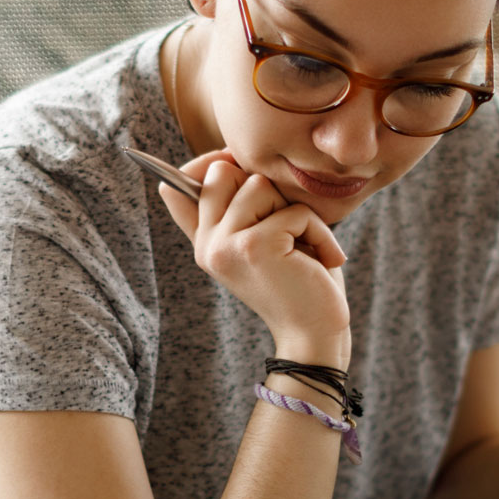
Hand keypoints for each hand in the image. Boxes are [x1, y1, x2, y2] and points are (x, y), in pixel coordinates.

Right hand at [158, 150, 350, 351]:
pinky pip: (294, 211)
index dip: (210, 163)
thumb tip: (209, 164)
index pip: (177, 186)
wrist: (315, 335)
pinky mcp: (255, 247)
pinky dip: (319, 232)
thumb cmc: (298, 283)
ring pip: (259, 185)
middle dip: (264, 189)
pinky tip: (321, 261)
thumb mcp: (260, 241)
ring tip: (304, 247)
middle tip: (285, 228)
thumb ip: (233, 210)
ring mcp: (225, 246)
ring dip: (296, 213)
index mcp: (204, 243)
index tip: (237, 166)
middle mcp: (207, 245)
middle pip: (223, 170)